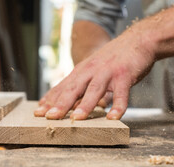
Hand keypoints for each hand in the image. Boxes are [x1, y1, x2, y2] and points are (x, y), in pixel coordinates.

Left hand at [34, 29, 154, 119]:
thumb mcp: (92, 69)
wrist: (137, 40)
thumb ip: (80, 85)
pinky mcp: (124, 75)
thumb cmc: (112, 59)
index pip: (62, 87)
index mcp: (81, 71)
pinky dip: (118, 106)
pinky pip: (121, 94)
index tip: (37, 113)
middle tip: (49, 117)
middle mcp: (91, 71)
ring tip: (76, 119)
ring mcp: (107, 73)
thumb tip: (65, 103)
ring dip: (85, 105)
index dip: (49, 100)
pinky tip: (114, 118)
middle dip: (60, 104)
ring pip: (94, 90)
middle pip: (73, 89)